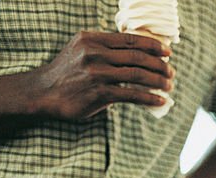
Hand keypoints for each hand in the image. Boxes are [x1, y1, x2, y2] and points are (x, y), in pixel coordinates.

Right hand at [33, 31, 174, 119]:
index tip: (168, 53)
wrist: (44, 92)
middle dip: (160, 65)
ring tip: (169, 86)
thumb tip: (138, 55)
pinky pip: (132, 94)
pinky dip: (150, 97)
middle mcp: (95, 53)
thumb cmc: (69, 72)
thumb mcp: (82, 50)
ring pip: (138, 75)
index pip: (130, 40)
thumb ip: (106, 49)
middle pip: (138, 57)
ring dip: (159, 81)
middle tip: (171, 73)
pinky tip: (160, 100)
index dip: (153, 46)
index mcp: (93, 39)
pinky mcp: (99, 93)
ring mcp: (97, 73)